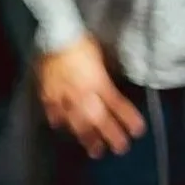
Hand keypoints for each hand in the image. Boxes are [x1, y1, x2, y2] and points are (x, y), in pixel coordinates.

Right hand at [38, 34, 145, 157]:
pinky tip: (58, 125)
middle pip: (98, 119)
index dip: (127, 118)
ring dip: (86, 136)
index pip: (117, 105)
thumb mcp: (99, 59)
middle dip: (110, 135)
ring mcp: (64, 94)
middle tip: (119, 149)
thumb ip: (103, 78)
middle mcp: (83, 93)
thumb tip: (106, 90)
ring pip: (76, 120)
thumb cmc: (81, 42)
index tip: (137, 131)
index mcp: (98, 82)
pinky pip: (52, 108)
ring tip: (92, 149)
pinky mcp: (47, 91)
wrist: (55, 34)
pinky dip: (56, 118)